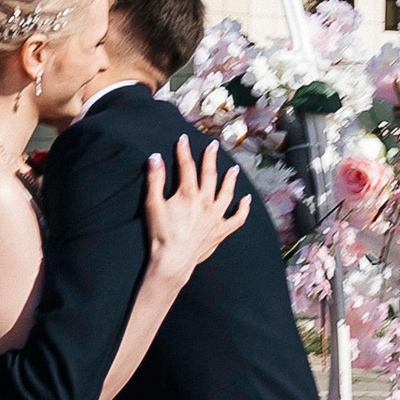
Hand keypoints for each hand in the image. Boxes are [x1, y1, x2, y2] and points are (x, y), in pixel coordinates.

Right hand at [143, 136, 250, 285]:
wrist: (173, 260)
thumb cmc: (161, 234)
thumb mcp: (153, 204)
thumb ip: (155, 179)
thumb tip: (155, 157)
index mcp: (188, 193)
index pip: (187, 167)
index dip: (184, 151)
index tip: (183, 139)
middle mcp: (205, 202)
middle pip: (209, 175)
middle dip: (210, 158)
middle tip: (213, 146)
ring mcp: (216, 216)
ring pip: (227, 193)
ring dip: (230, 180)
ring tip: (234, 169)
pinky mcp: (221, 231)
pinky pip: (237, 219)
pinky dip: (243, 209)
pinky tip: (247, 200)